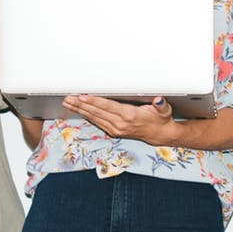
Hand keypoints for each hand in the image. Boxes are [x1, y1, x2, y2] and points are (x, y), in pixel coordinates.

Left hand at [63, 94, 178, 143]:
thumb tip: (159, 100)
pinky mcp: (113, 131)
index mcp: (130, 116)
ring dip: (80, 110)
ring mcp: (116, 129)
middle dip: (81, 105)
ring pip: (94, 118)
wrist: (160, 135)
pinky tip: (79, 110)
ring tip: (68, 103)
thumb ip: (161, 105)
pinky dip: (87, 115)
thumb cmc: (160, 119)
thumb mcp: (164, 110)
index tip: (82, 96)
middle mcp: (120, 124)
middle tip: (68, 98)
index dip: (94, 101)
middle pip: (97, 112)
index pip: (108, 107)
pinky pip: (97, 122)